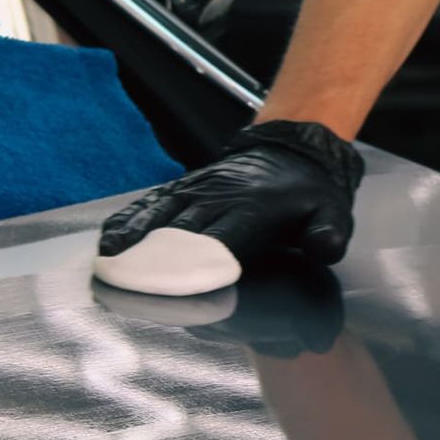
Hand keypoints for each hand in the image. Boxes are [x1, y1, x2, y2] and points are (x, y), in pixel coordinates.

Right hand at [98, 120, 364, 266]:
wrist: (290, 152)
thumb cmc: (308, 195)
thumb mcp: (332, 214)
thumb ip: (328, 234)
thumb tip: (323, 248)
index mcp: (251, 210)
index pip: (221, 242)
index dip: (201, 265)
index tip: (180, 285)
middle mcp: (216, 199)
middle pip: (180, 236)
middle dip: (157, 263)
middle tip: (131, 287)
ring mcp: (192, 193)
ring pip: (156, 219)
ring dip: (132, 244)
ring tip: (109, 267)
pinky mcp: (178, 190)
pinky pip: (146, 205)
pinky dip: (125, 223)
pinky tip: (108, 244)